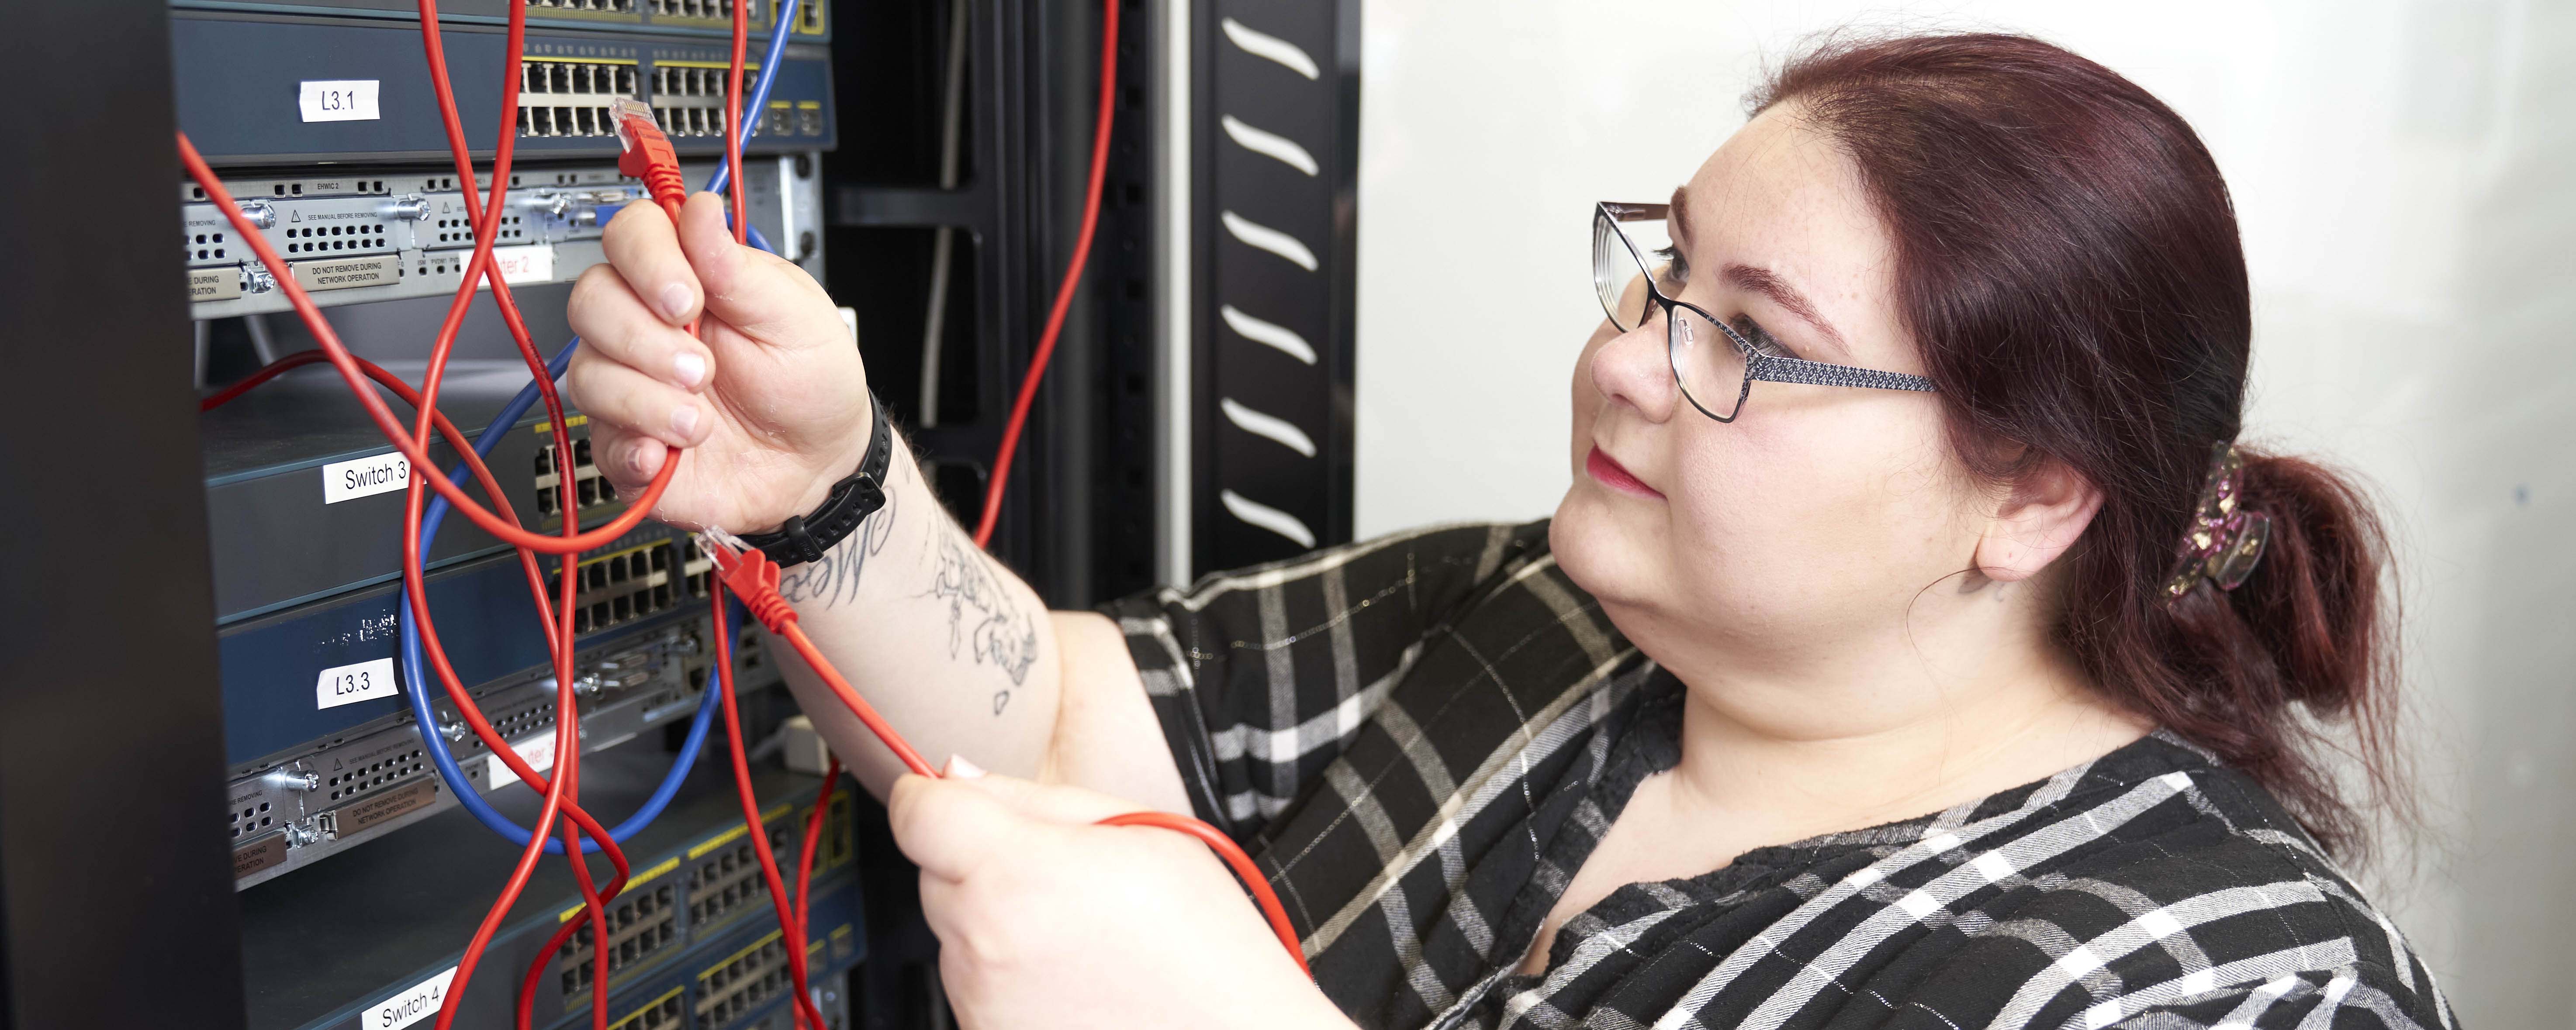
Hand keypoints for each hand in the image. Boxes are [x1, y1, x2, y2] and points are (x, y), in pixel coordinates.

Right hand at [564, 192, 868, 532]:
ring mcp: (633, 384)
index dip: (645, 260)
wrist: (819, 461)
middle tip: (702, 368)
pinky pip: (599, 440)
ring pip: (587, 372)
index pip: (630, 236)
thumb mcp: (793, 316)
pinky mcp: (628, 441)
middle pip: (590, 300)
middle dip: (642, 336)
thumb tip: (699, 210)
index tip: (686, 297)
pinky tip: (667, 453)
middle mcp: (649, 326)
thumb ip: (737, 268)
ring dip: (645, 399)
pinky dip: (632, 447)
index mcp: (689, 279)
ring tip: (702, 421)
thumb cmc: (810, 380)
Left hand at [889, 760, 1346, 1029]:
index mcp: (1014, 873)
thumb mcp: (1138, 830)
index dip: (929, 796)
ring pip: (953, 935)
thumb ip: (1032, 798)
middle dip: (980, 865)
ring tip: (1080, 938)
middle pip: (935, 874)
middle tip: (1062, 879)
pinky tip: (1071, 979)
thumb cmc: (1204, 941)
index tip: (948, 798)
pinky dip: (1006, 979)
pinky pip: (972, 989)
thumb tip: (957, 774)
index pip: (916, 814)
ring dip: (994, 926)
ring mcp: (980, 1002)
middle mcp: (981, 943)